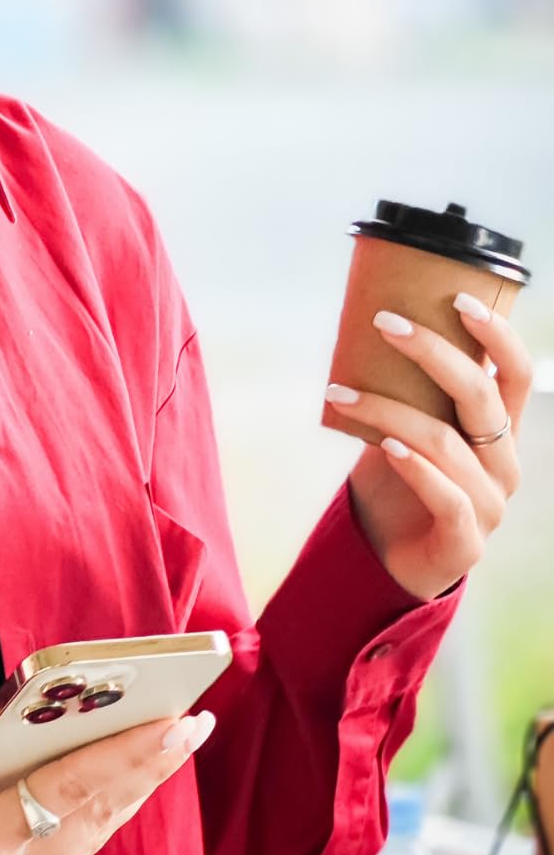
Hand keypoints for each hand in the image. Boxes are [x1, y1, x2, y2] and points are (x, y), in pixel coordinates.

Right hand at [0, 704, 213, 854]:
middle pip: (93, 815)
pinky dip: (108, 807)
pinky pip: (76, 845)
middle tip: (194, 718)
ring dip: (137, 786)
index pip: (60, 793)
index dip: (118, 757)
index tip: (167, 725)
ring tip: (174, 738)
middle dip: (147, 767)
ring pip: (93, 834)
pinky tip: (130, 775)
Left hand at [333, 293, 532, 601]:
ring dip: (386, 410)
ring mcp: (490, 504)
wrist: (389, 557)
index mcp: (497, 432)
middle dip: (431, 352)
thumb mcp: (402, 427)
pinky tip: (385, 448)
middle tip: (382, 322)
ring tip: (338, 392)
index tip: (456, 298)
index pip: (516, 375)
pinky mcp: (466, 541)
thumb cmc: (397, 480)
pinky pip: (447, 498)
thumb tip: (365, 324)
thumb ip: (402, 389)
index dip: (497, 335)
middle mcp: (503, 464)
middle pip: (481, 397)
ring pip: (445, 443)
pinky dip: (415, 468)